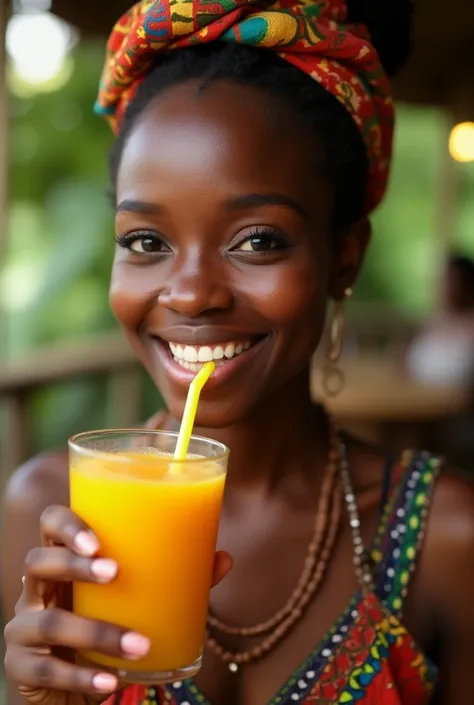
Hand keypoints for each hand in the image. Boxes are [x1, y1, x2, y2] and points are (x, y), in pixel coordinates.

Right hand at [4, 505, 231, 704]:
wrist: (77, 686)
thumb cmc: (109, 626)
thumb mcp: (139, 602)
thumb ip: (176, 580)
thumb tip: (224, 558)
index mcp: (64, 561)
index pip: (51, 525)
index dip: (67, 525)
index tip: (98, 539)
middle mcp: (38, 589)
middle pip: (37, 562)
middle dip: (73, 565)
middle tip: (114, 573)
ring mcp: (24, 629)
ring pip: (45, 623)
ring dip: (94, 632)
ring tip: (137, 644)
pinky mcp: (21, 668)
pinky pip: (44, 671)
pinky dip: (80, 677)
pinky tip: (109, 682)